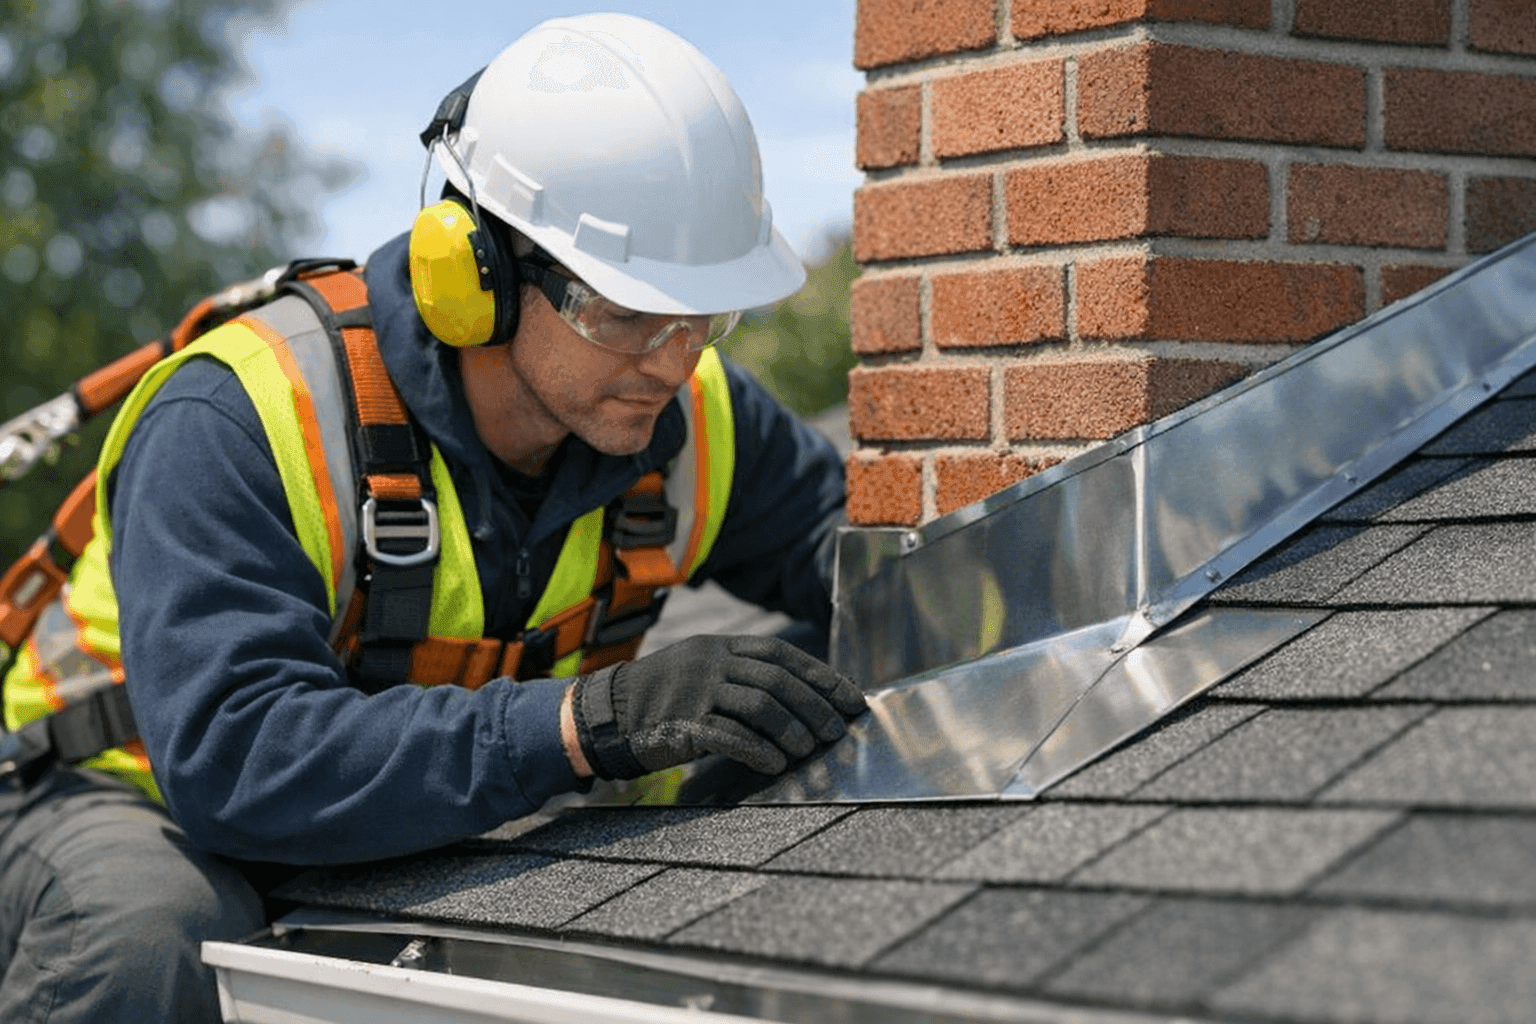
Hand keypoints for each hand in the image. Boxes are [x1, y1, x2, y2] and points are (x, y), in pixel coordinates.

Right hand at [569, 634, 866, 778]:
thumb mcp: (701, 671)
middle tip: (837, 731)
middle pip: (778, 681)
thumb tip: (799, 698)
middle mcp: (711, 661)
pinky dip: (759, 751)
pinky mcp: (683, 722)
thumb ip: (741, 676)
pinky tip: (776, 764)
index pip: (782, 654)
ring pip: (760, 706)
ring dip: (793, 731)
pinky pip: (731, 736)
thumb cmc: (662, 697)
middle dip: (815, 707)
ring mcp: (696, 690)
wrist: (606, 714)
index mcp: (720, 645)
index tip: (849, 698)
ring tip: (809, 751)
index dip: (820, 676)